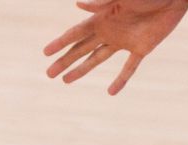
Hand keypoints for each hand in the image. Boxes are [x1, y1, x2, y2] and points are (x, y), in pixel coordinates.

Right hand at [42, 0, 187, 94]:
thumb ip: (102, 2)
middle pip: (82, 48)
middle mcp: (110, 30)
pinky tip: (111, 92)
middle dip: (65, 60)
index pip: (76, 33)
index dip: (60, 43)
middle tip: (49, 74)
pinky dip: (121, 80)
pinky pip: (129, 68)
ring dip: (82, 70)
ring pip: (98, 59)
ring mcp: (124, 41)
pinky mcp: (141, 48)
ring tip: (66, 81)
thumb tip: (78, 5)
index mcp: (103, 16)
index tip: (45, 53)